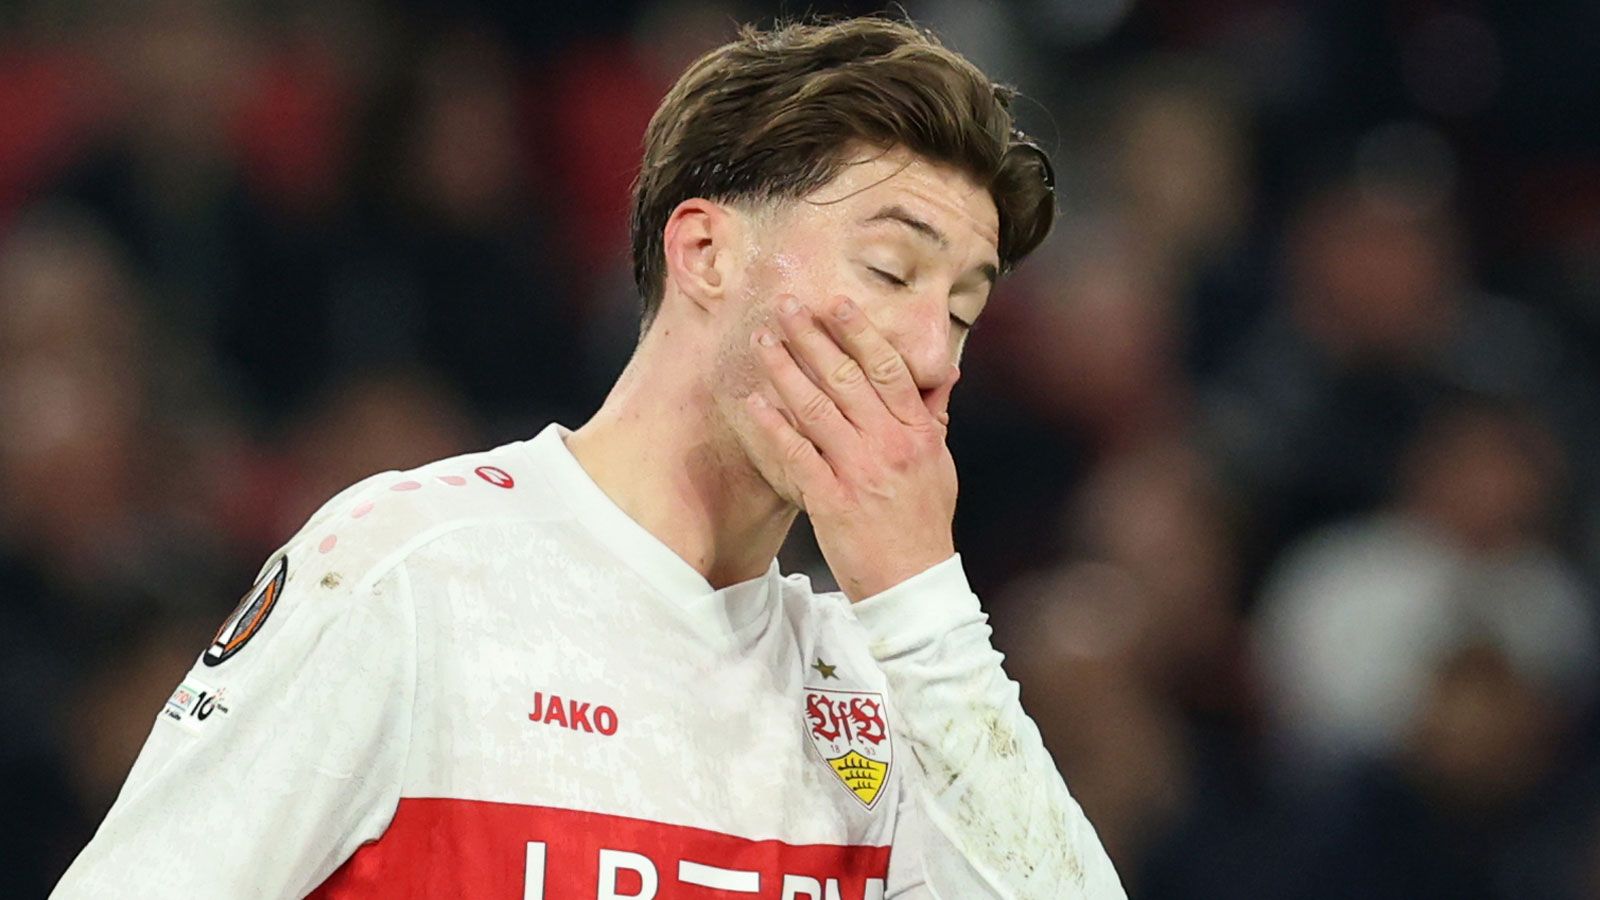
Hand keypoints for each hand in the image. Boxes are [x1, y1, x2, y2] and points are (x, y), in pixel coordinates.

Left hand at [737, 294, 959, 600]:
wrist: (912, 581)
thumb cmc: (924, 522)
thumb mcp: (940, 464)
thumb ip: (934, 417)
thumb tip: (944, 375)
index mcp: (918, 432)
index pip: (888, 369)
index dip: (860, 333)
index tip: (836, 303)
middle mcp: (890, 445)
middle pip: (846, 378)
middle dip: (812, 338)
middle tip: (785, 306)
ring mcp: (859, 471)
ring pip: (816, 407)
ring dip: (785, 370)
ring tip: (762, 342)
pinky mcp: (830, 499)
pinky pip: (796, 453)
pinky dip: (773, 425)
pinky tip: (753, 402)